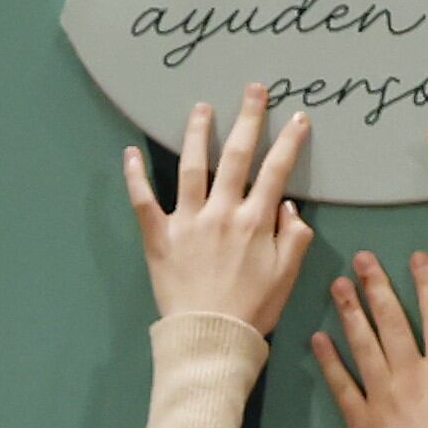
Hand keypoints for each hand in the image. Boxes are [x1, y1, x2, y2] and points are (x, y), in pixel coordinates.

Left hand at [121, 85, 312, 330]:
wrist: (211, 338)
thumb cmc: (252, 310)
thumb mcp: (286, 276)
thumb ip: (294, 237)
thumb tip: (289, 205)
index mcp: (255, 221)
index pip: (276, 171)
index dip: (288, 142)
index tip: (297, 117)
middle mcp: (222, 213)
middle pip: (236, 157)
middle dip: (247, 119)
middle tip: (253, 89)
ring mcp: (188, 222)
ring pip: (192, 167)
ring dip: (197, 134)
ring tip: (201, 108)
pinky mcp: (159, 237)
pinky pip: (143, 201)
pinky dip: (134, 176)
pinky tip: (129, 153)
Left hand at [310, 251, 427, 427]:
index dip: (426, 283)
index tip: (416, 257)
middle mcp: (410, 376)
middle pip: (391, 321)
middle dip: (376, 286)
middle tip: (362, 259)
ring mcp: (381, 398)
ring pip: (362, 345)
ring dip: (349, 312)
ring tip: (337, 284)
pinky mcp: (360, 422)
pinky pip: (341, 385)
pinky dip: (329, 360)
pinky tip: (318, 338)